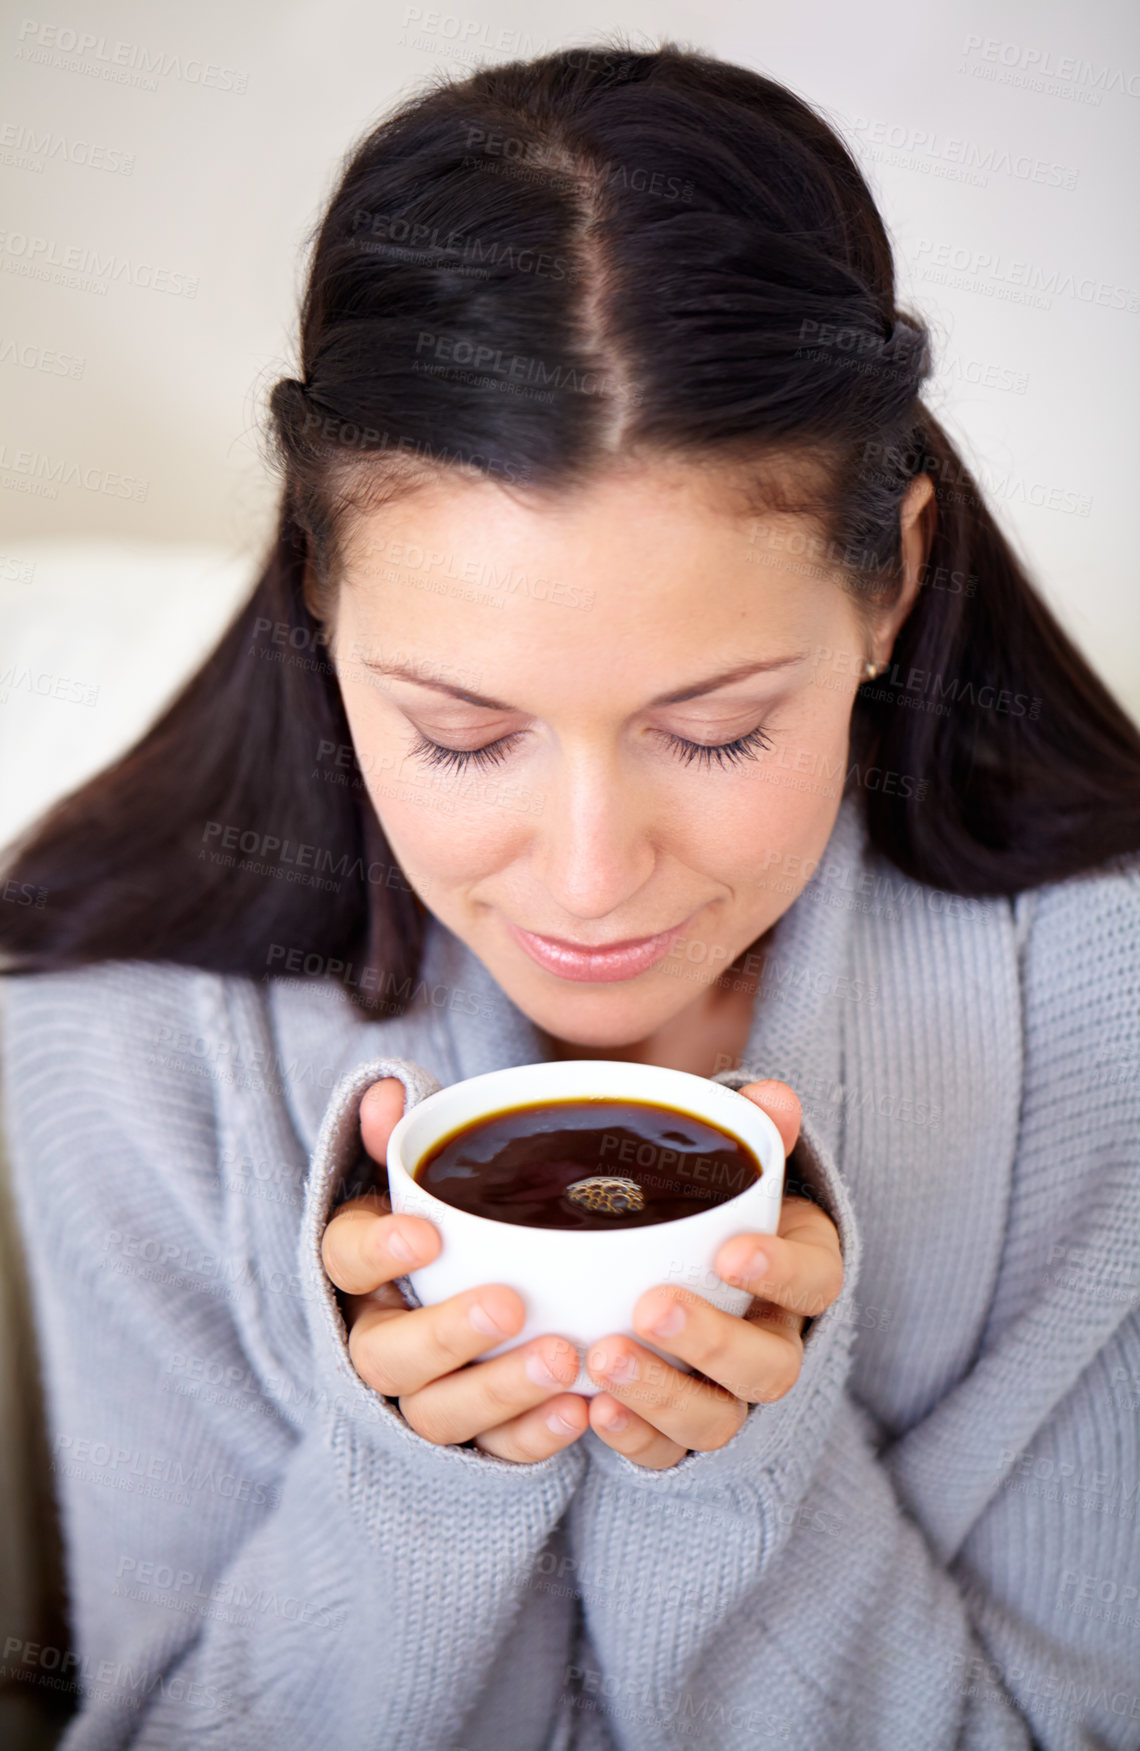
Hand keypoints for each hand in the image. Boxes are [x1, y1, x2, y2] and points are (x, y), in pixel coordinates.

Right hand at [320, 1078, 589, 1463]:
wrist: (498, 1282)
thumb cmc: (463, 1217)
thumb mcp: (438, 1170)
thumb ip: (414, 1137)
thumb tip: (389, 1095)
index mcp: (362, 1266)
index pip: (342, 1259)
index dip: (376, 1252)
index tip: (425, 1234)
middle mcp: (380, 1336)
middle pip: (384, 1357)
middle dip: (446, 1335)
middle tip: (509, 1304)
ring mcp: (425, 1394)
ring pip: (437, 1413)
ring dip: (498, 1391)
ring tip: (563, 1361)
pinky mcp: (475, 1438)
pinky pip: (494, 1451)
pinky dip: (533, 1436)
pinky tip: (579, 1412)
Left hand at [584, 1080, 843, 1470]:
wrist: (683, 1259)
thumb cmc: (713, 1205)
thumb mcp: (736, 1165)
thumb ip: (755, 1131)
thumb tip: (774, 1097)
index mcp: (799, 1275)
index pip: (813, 1283)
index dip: (779, 1272)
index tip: (732, 1250)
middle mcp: (774, 1344)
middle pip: (769, 1369)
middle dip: (712, 1343)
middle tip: (650, 1307)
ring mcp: (727, 1396)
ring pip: (718, 1420)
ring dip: (663, 1395)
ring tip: (604, 1360)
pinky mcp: (677, 1429)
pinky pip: (666, 1454)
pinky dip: (632, 1438)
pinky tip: (590, 1408)